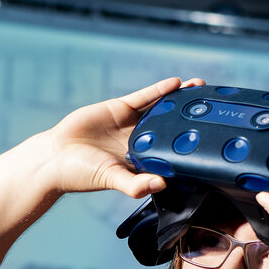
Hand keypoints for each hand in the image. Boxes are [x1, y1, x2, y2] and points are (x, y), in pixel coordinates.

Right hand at [34, 76, 204, 198]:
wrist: (55, 157)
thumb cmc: (81, 175)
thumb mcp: (111, 180)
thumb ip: (135, 184)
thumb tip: (160, 185)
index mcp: (142, 160)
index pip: (172, 150)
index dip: (191, 143)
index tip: (212, 138)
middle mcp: (140, 141)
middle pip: (172, 126)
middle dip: (191, 116)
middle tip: (213, 108)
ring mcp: (131, 124)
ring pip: (161, 108)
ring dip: (180, 98)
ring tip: (200, 89)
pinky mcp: (120, 108)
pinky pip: (143, 97)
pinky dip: (159, 91)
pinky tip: (175, 84)